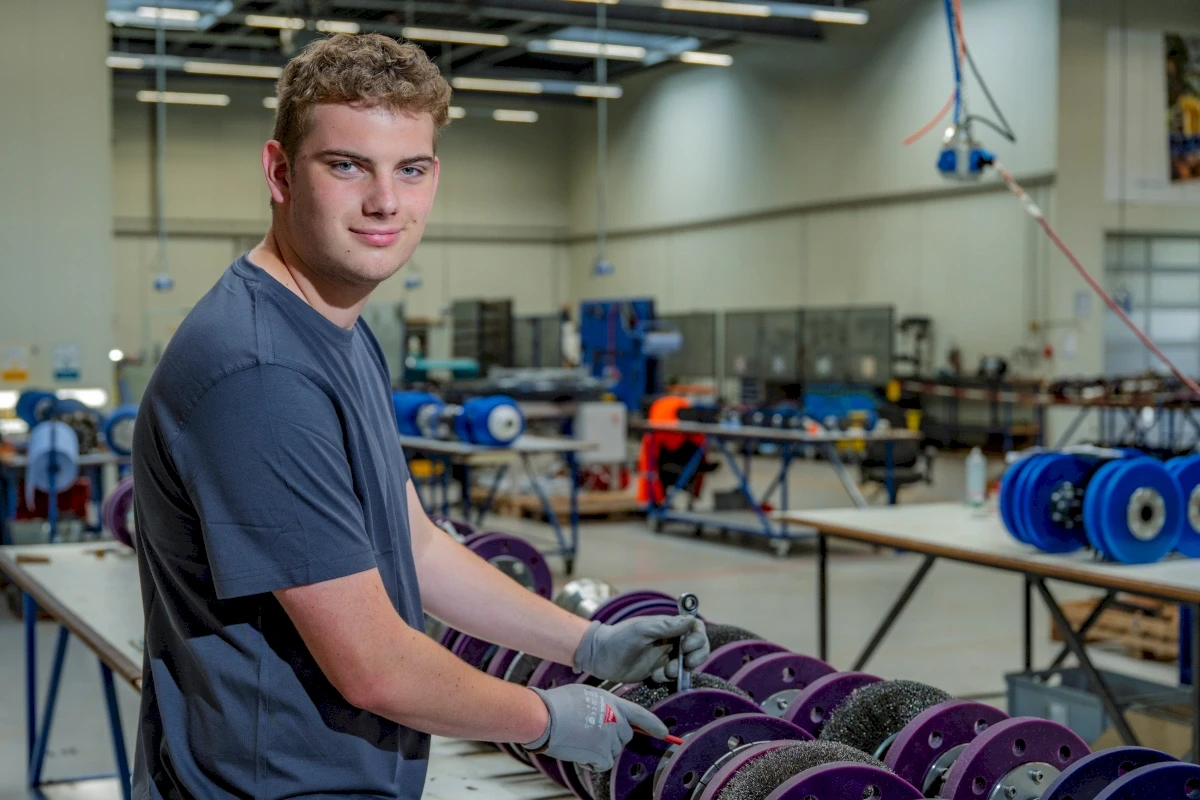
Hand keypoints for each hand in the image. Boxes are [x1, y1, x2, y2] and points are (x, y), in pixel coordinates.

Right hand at [522, 685, 668, 770]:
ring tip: (579, 740)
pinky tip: (578, 753)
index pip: (640, 714)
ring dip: (600, 751)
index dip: (653, 724)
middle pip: (625, 737)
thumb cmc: (558, 703)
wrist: (545, 716)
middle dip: (612, 740)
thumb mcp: (586, 695)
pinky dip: (593, 763)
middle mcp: (616, 719)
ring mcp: (610, 737)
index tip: (664, 733)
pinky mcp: (602, 753)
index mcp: (613, 702)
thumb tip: (605, 717)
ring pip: (613, 752)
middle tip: (590, 735)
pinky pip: (604, 764)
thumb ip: (602, 705)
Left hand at [573, 616, 709, 682]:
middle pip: (697, 647)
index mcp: (667, 626)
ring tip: (664, 672)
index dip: (698, 637)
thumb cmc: (618, 638)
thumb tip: (691, 620)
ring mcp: (665, 656)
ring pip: (687, 663)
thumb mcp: (642, 630)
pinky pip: (674, 676)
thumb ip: (666, 626)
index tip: (687, 646)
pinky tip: (654, 677)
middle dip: (696, 656)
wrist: (599, 657)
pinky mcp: (658, 671)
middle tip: (685, 663)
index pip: (694, 627)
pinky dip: (669, 678)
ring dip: (680, 669)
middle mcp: (670, 640)